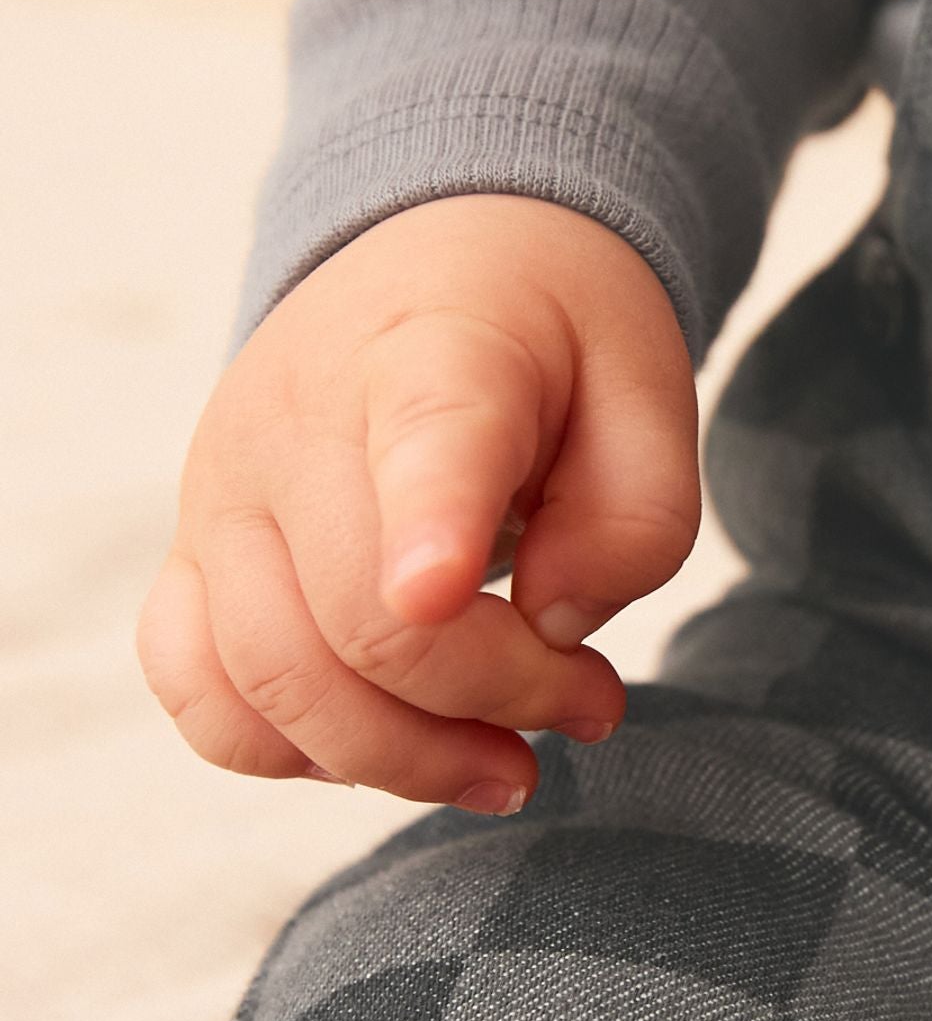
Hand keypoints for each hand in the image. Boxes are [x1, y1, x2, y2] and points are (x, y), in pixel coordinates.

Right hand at [135, 194, 700, 812]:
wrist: (441, 257)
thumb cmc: (553, 337)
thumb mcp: (649, 387)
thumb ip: (638, 516)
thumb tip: (552, 623)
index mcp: (437, 352)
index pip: (421, 443)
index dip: (427, 526)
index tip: (440, 593)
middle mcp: (296, 420)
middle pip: (361, 622)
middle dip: (496, 703)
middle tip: (591, 703)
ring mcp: (223, 491)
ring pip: (270, 682)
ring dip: (402, 758)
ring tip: (507, 764)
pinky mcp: (193, 551)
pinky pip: (197, 689)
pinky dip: (287, 751)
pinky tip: (385, 743)